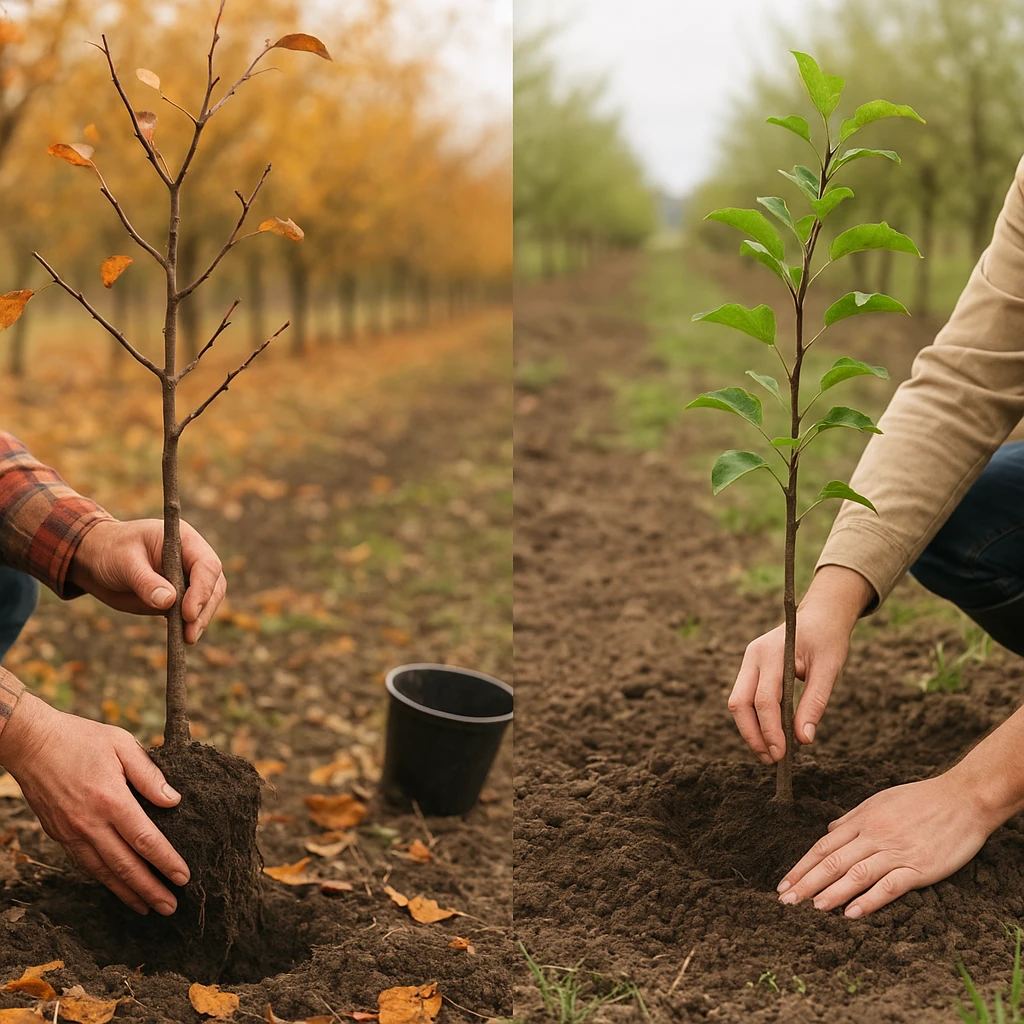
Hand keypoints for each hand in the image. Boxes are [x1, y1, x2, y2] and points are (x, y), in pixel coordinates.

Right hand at [0, 692, 189, 914]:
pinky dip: (104, 880)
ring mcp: (71, 832)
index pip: (146, 840)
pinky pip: (85, 864)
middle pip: (126, 866)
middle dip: (150, 890)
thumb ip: (150, 775)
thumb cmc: (81, 738)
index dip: (166, 862)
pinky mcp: (59, 835)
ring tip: (148, 908)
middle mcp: (90, 823)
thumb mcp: (122, 744)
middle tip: (171, 907)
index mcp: (111, 800)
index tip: (184, 878)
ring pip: (103, 872)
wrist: (32, 743)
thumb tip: (174, 801)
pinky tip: (118, 887)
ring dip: (127, 893)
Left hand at [69, 518, 225, 643]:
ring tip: (187, 639)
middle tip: (190, 633)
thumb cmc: (110, 551)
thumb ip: (146, 581)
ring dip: (201, 620)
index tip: (189, 613)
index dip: (202, 589)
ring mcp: (187, 578)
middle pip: (213, 584)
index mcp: (184, 541)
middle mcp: (192, 559)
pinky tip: (182, 638)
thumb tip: (168, 602)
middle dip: (205, 609)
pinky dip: (190, 625)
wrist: (94, 559)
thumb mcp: (124, 562)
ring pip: (208, 599)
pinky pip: (192, 611)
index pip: (206, 565)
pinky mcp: (179, 596)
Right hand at [728, 566, 872, 762]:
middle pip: (740, 703)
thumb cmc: (828, 640)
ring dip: (750, 730)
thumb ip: (815, 703)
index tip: (783, 754)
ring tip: (769, 753)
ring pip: (737, 702)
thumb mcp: (829, 670)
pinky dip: (753, 718)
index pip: (764, 700)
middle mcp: (753, 656)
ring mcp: (748, 661)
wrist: (821, 614)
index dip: (771, 730)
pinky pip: (744, 697)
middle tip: (772, 760)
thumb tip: (804, 739)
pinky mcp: (750, 667)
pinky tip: (769, 735)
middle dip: (753, 735)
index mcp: (771, 653)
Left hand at [776, 773, 990, 917]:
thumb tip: (829, 831)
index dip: (802, 866)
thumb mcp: (880, 801)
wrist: (963, 799)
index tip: (783, 884)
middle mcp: (874, 835)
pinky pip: (890, 885)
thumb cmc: (921, 799)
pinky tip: (852, 913)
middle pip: (832, 861)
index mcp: (862, 820)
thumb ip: (853, 818)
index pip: (823, 846)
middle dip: (807, 882)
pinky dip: (869, 900)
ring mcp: (896, 851)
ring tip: (812, 908)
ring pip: (856, 873)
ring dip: (832, 892)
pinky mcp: (920, 866)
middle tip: (786, 901)